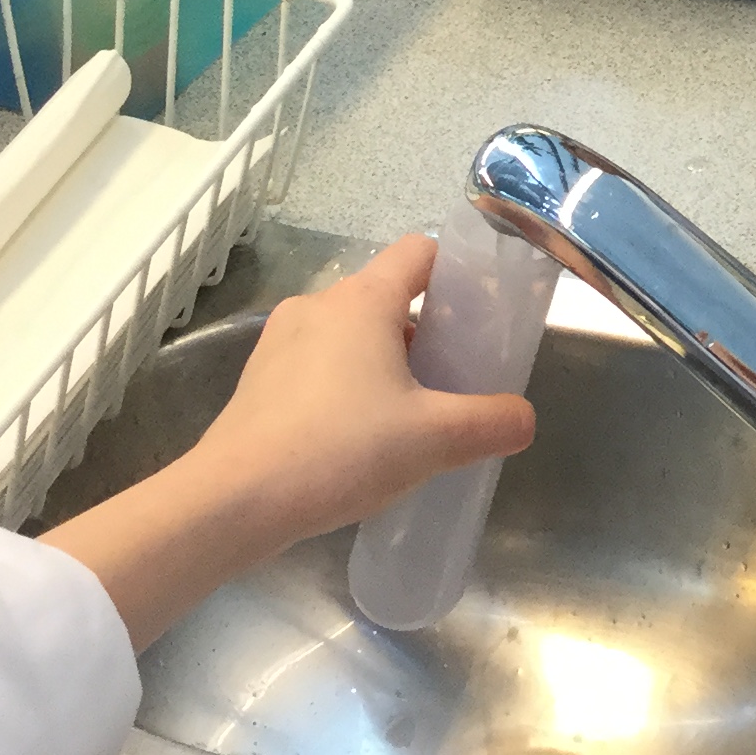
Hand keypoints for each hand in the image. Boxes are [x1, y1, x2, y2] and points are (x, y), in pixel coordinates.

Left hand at [40, 234, 532, 645]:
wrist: (233, 503)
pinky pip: (316, 368)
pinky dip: (343, 390)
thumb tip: (523, 418)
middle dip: (425, 334)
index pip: (421, 252)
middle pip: (387, 298)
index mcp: (363, 300)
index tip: (480, 318)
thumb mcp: (433, 440)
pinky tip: (355, 443)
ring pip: (350, 336)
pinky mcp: (257, 382)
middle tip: (453, 383)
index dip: (457, 273)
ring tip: (406, 420)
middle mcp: (319, 306)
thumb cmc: (339, 450)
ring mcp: (279, 343)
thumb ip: (490, 422)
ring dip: (382, 365)